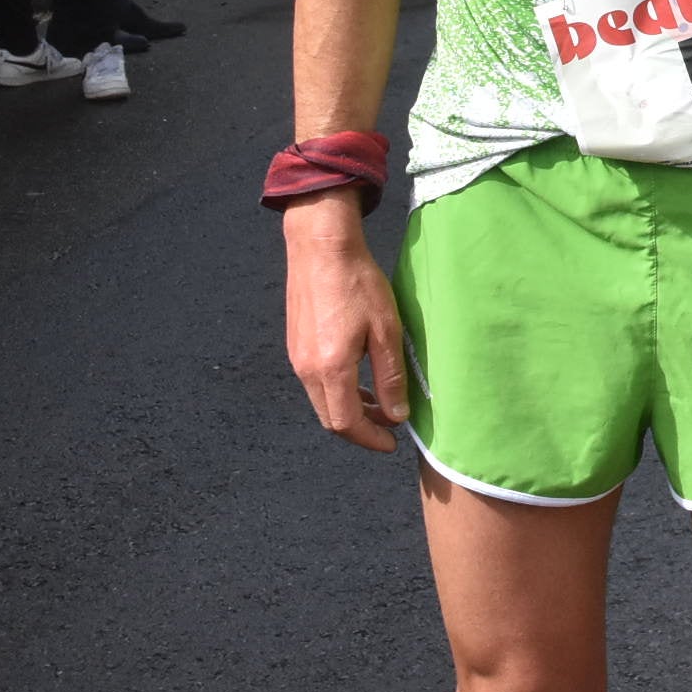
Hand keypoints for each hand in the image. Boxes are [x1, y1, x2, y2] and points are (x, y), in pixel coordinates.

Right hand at [282, 192, 411, 450]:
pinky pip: (315, 383)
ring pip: (321, 401)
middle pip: (330, 418)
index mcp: (330, 369)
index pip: (346, 423)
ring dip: (349, 410)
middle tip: (389, 427)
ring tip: (380, 405)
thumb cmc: (359, 285)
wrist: (321, 248)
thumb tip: (397, 414)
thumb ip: (391, 376)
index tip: (392, 442)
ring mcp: (296, 358)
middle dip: (360, 429)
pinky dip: (338, 392)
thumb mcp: (386, 330)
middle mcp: (306, 370)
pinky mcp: (295, 345)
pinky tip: (359, 379)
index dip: (369, 438)